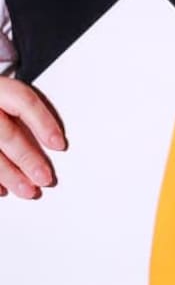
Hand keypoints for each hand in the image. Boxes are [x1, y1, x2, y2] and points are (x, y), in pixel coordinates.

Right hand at [0, 78, 63, 197]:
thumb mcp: (4, 94)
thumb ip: (21, 110)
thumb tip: (54, 139)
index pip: (23, 100)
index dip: (43, 122)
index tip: (59, 143)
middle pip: (5, 133)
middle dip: (27, 158)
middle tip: (45, 177)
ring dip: (9, 175)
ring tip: (28, 190)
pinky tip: (1, 189)